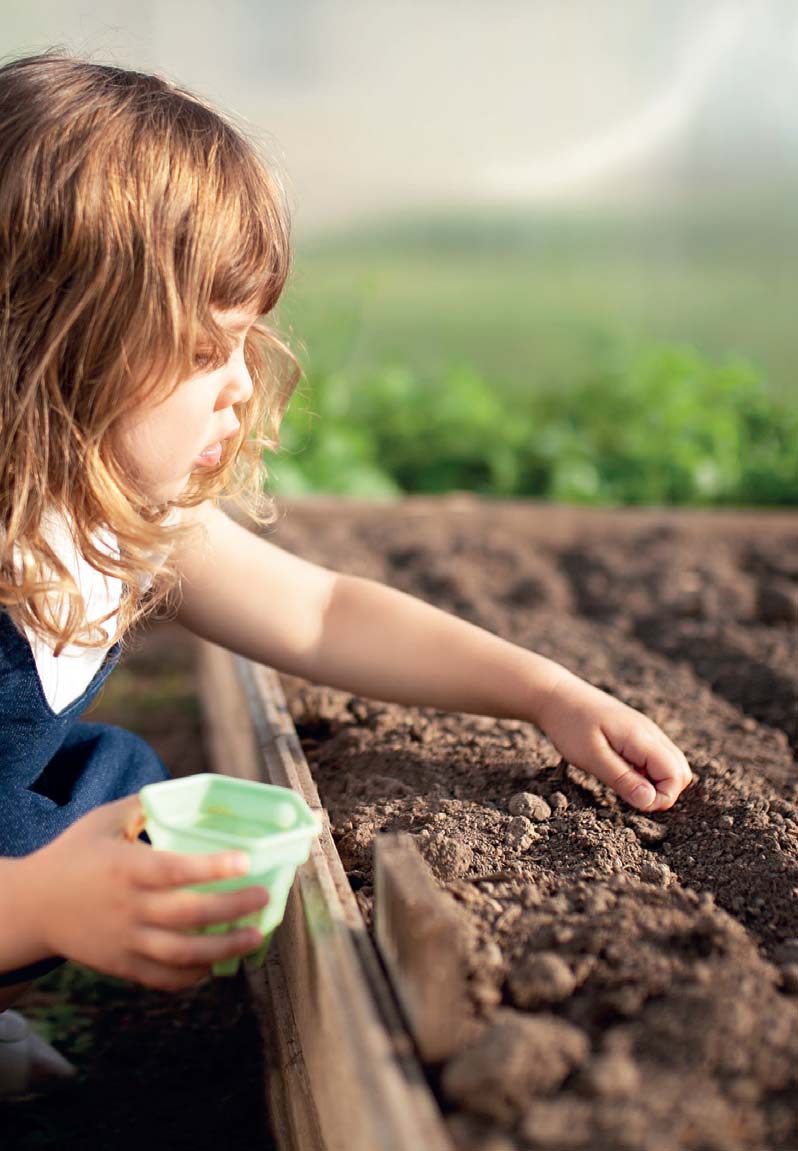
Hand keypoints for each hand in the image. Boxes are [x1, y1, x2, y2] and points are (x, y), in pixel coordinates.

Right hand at [21, 794, 269, 989]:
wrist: (30, 906)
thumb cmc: (73, 855)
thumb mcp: (102, 821)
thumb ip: (141, 806)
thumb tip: (181, 791)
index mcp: (126, 868)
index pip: (175, 870)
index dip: (213, 867)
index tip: (245, 861)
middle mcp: (128, 907)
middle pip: (189, 913)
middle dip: (233, 908)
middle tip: (263, 897)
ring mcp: (125, 941)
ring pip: (182, 953)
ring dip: (224, 947)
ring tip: (254, 936)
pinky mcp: (121, 965)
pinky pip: (162, 978)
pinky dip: (192, 976)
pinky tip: (216, 963)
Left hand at [536, 670, 691, 811]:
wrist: (556, 694)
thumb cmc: (569, 725)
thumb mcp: (591, 757)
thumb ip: (622, 779)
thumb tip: (650, 802)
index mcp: (642, 737)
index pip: (676, 776)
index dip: (662, 798)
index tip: (633, 802)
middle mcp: (651, 732)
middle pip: (681, 771)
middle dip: (663, 792)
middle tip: (630, 795)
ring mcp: (646, 730)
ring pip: (670, 764)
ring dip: (655, 782)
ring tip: (623, 782)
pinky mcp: (637, 732)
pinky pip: (655, 757)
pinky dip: (646, 771)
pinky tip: (620, 770)